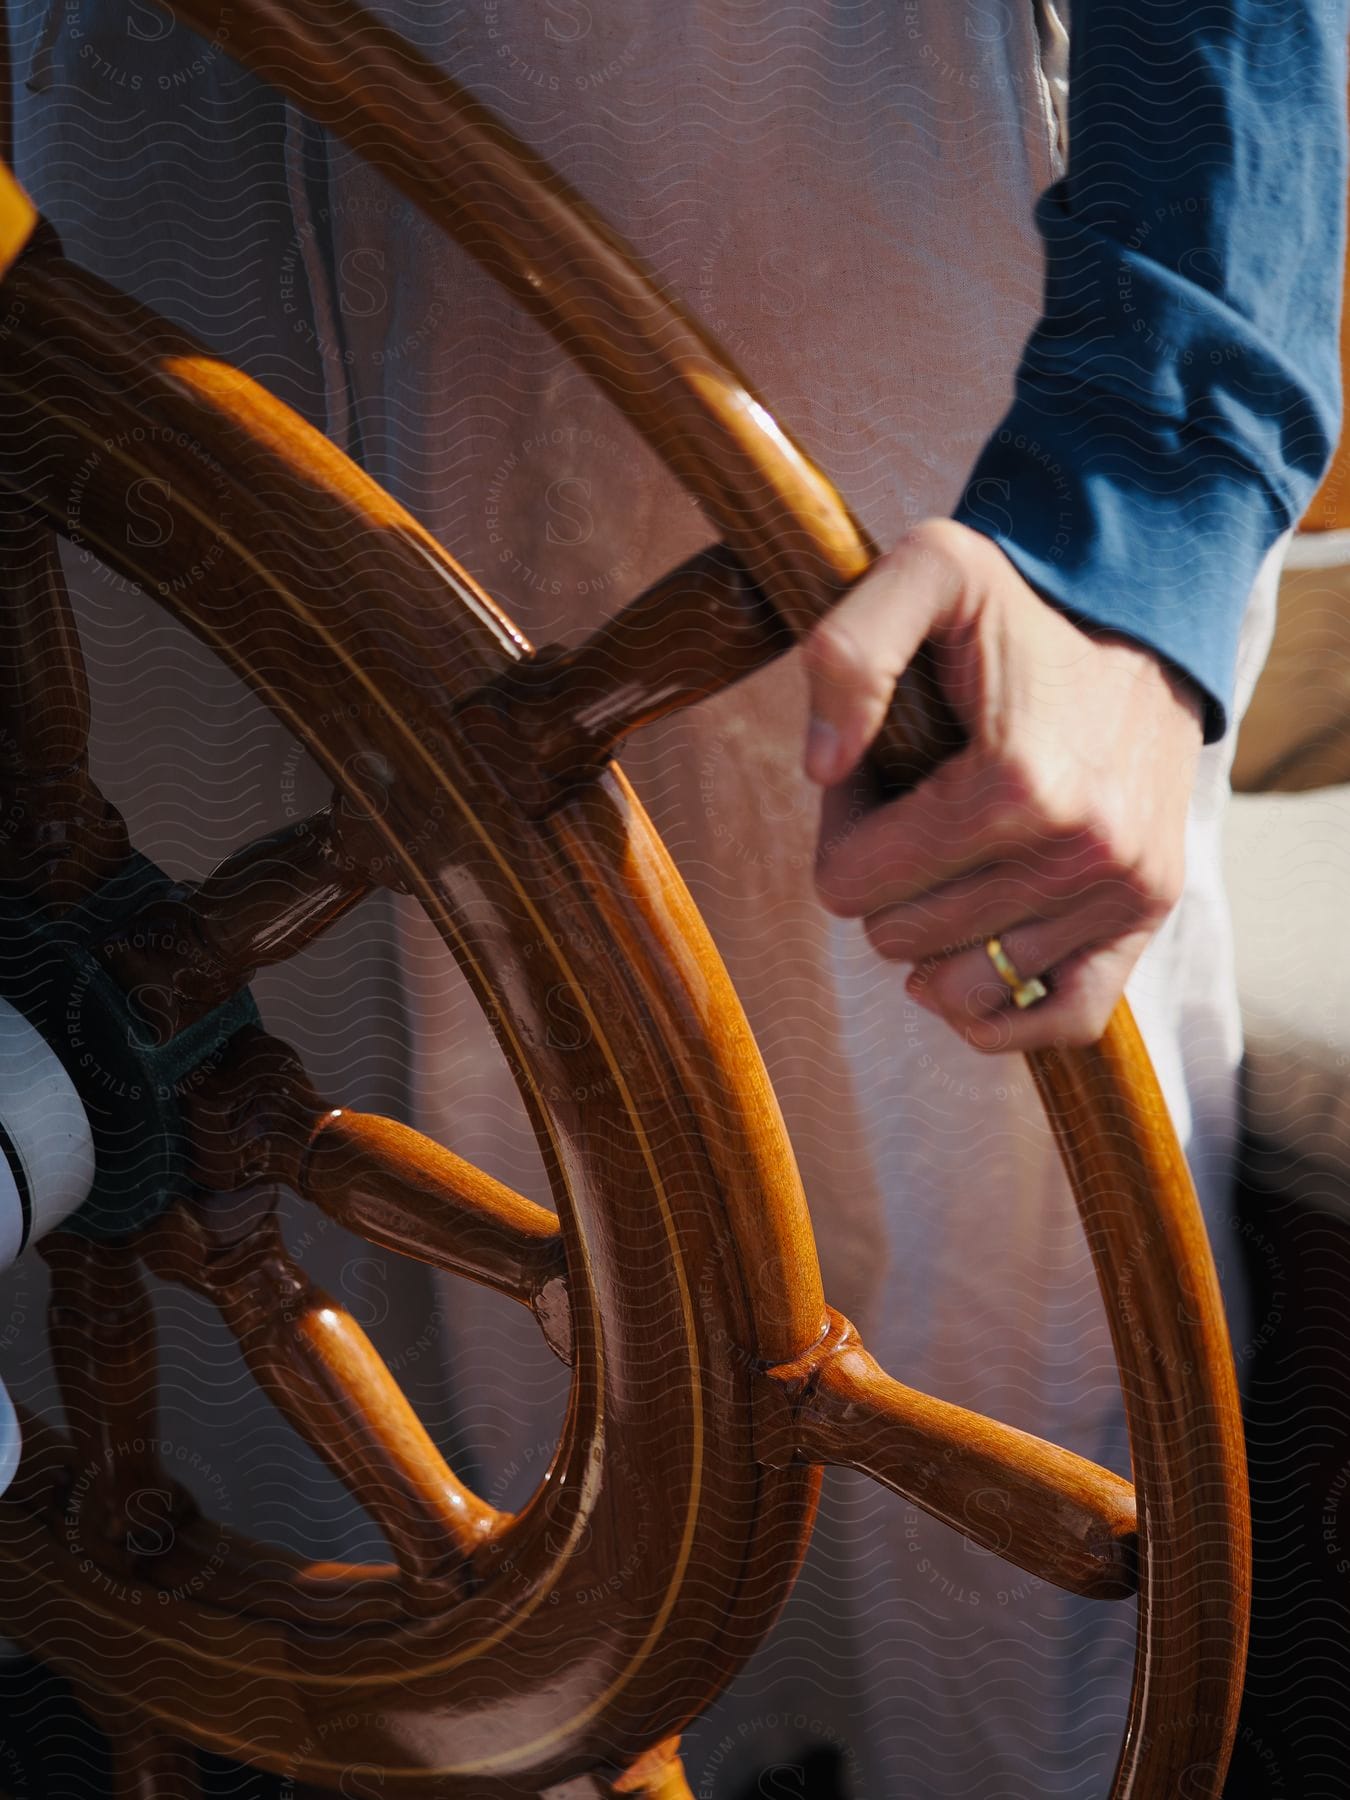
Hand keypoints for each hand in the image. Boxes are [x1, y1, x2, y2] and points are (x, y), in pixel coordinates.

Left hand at [802, 519, 1205, 1051]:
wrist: (1139, 625)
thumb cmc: (1015, 608)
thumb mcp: (924, 572)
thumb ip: (849, 651)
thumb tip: (821, 768)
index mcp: (1013, 784)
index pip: (850, 884)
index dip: (842, 831)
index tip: (872, 777)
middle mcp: (1079, 851)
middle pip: (898, 938)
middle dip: (884, 877)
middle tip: (914, 807)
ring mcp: (1119, 891)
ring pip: (962, 988)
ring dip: (935, 935)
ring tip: (951, 861)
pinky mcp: (1145, 915)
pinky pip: (1064, 1023)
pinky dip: (1004, 1014)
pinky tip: (973, 962)